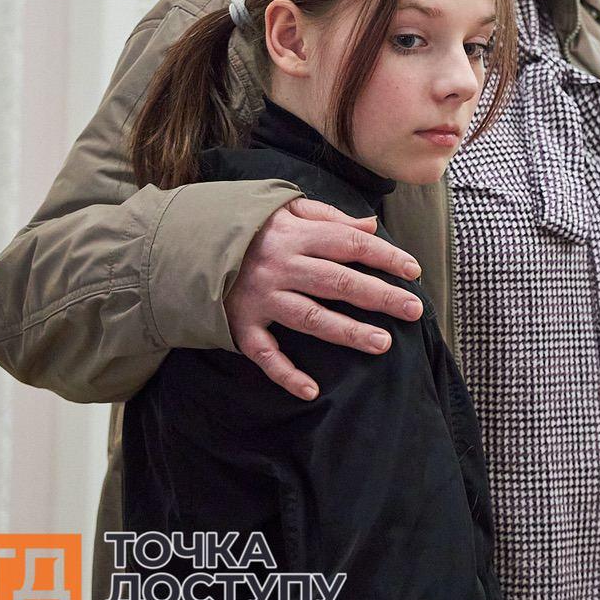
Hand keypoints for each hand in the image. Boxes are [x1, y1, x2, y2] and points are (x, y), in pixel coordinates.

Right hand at [227, 198, 423, 399]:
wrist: (186, 245)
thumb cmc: (249, 228)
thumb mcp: (287, 210)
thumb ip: (330, 218)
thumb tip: (371, 226)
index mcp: (295, 236)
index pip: (350, 245)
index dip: (385, 256)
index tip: (413, 271)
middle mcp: (280, 267)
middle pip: (337, 282)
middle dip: (379, 296)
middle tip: (413, 310)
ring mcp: (260, 298)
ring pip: (310, 318)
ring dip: (347, 332)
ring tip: (383, 343)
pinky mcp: (240, 325)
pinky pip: (265, 354)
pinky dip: (286, 374)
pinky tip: (311, 390)